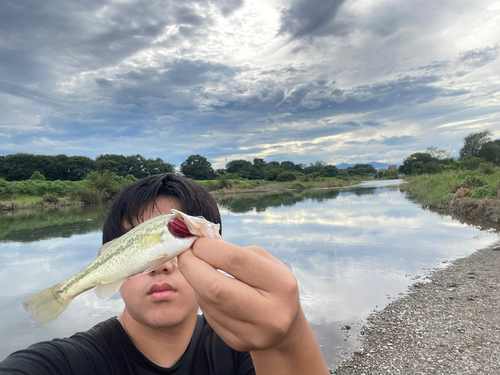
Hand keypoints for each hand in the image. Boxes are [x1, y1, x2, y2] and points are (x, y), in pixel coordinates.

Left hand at [177, 238, 299, 350]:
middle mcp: (269, 313)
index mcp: (281, 284)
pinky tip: (208, 290)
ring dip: (195, 281)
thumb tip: (198, 242)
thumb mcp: (265, 262)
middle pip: (214, 287)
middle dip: (191, 265)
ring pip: (206, 301)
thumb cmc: (271, 285)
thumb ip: (234, 250)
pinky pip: (208, 315)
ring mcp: (252, 333)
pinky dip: (202, 297)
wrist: (284, 328)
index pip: (234, 260)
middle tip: (184, 252)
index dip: (207, 247)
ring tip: (199, 269)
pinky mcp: (236, 342)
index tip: (194, 239)